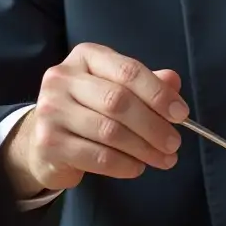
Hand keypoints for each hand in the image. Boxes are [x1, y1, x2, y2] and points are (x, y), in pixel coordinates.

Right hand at [4, 43, 188, 197]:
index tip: (181, 114)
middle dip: (154, 125)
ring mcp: (51, 110)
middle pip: (119, 101)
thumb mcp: (116, 88)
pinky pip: (97, 156)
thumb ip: (146, 84)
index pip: (128, 71)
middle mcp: (62, 78)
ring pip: (109, 131)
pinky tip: (137, 167)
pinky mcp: (48, 143)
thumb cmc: (88, 109)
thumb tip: (174, 82)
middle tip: (175, 144)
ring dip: (144, 149)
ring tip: (163, 159)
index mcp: (86, 57)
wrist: (43, 141)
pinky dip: (124, 165)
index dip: (158, 93)